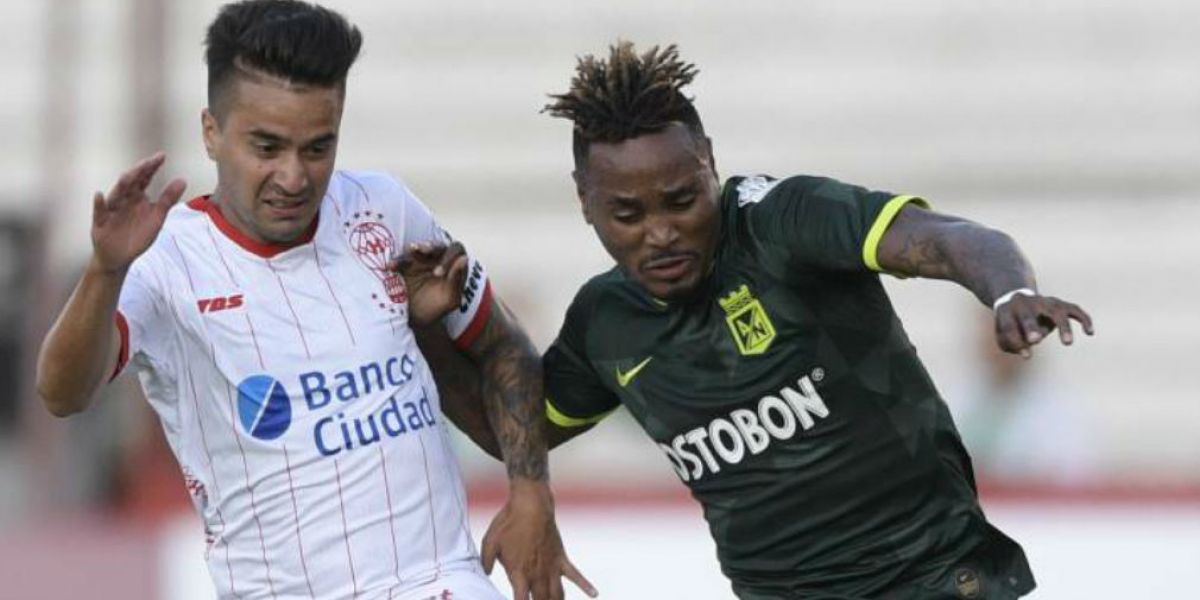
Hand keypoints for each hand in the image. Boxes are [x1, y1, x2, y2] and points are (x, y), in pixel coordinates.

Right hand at [91, 152, 186, 273]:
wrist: (121, 257)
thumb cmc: (138, 234)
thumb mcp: (157, 217)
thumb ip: (168, 199)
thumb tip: (182, 179)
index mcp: (137, 196)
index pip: (144, 178)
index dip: (151, 167)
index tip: (161, 156)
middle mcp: (124, 200)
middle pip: (130, 183)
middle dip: (138, 173)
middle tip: (147, 163)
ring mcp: (111, 210)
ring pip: (115, 195)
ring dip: (121, 186)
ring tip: (129, 175)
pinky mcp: (100, 223)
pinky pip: (99, 213)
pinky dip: (99, 204)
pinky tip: (100, 195)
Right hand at [389, 241, 469, 325]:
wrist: (417, 320)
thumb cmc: (438, 308)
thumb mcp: (451, 298)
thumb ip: (457, 279)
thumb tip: (464, 258)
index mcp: (454, 265)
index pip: (455, 252)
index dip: (449, 258)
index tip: (438, 273)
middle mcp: (439, 259)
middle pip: (437, 247)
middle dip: (431, 247)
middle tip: (425, 250)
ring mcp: (422, 260)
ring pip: (419, 249)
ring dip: (415, 248)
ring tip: (411, 250)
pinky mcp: (406, 265)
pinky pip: (401, 260)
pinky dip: (397, 262)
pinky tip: (391, 266)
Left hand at [481, 480, 596, 599]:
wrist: (531, 504)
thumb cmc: (508, 522)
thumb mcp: (490, 542)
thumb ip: (485, 561)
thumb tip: (485, 574)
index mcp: (518, 572)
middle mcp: (537, 574)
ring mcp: (552, 567)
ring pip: (558, 596)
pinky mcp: (562, 558)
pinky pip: (576, 576)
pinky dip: (586, 586)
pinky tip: (594, 594)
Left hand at [994, 293, 1093, 357]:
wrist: (1018, 299)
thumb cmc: (1011, 322)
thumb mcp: (1003, 334)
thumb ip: (1011, 344)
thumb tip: (1027, 353)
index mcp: (1007, 310)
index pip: (1007, 325)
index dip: (1015, 339)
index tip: (1027, 354)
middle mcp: (1026, 304)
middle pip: (1027, 314)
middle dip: (1031, 327)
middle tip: (1035, 340)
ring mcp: (1044, 302)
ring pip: (1055, 311)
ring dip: (1062, 326)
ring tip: (1067, 343)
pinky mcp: (1059, 304)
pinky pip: (1074, 310)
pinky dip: (1083, 319)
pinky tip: (1089, 332)